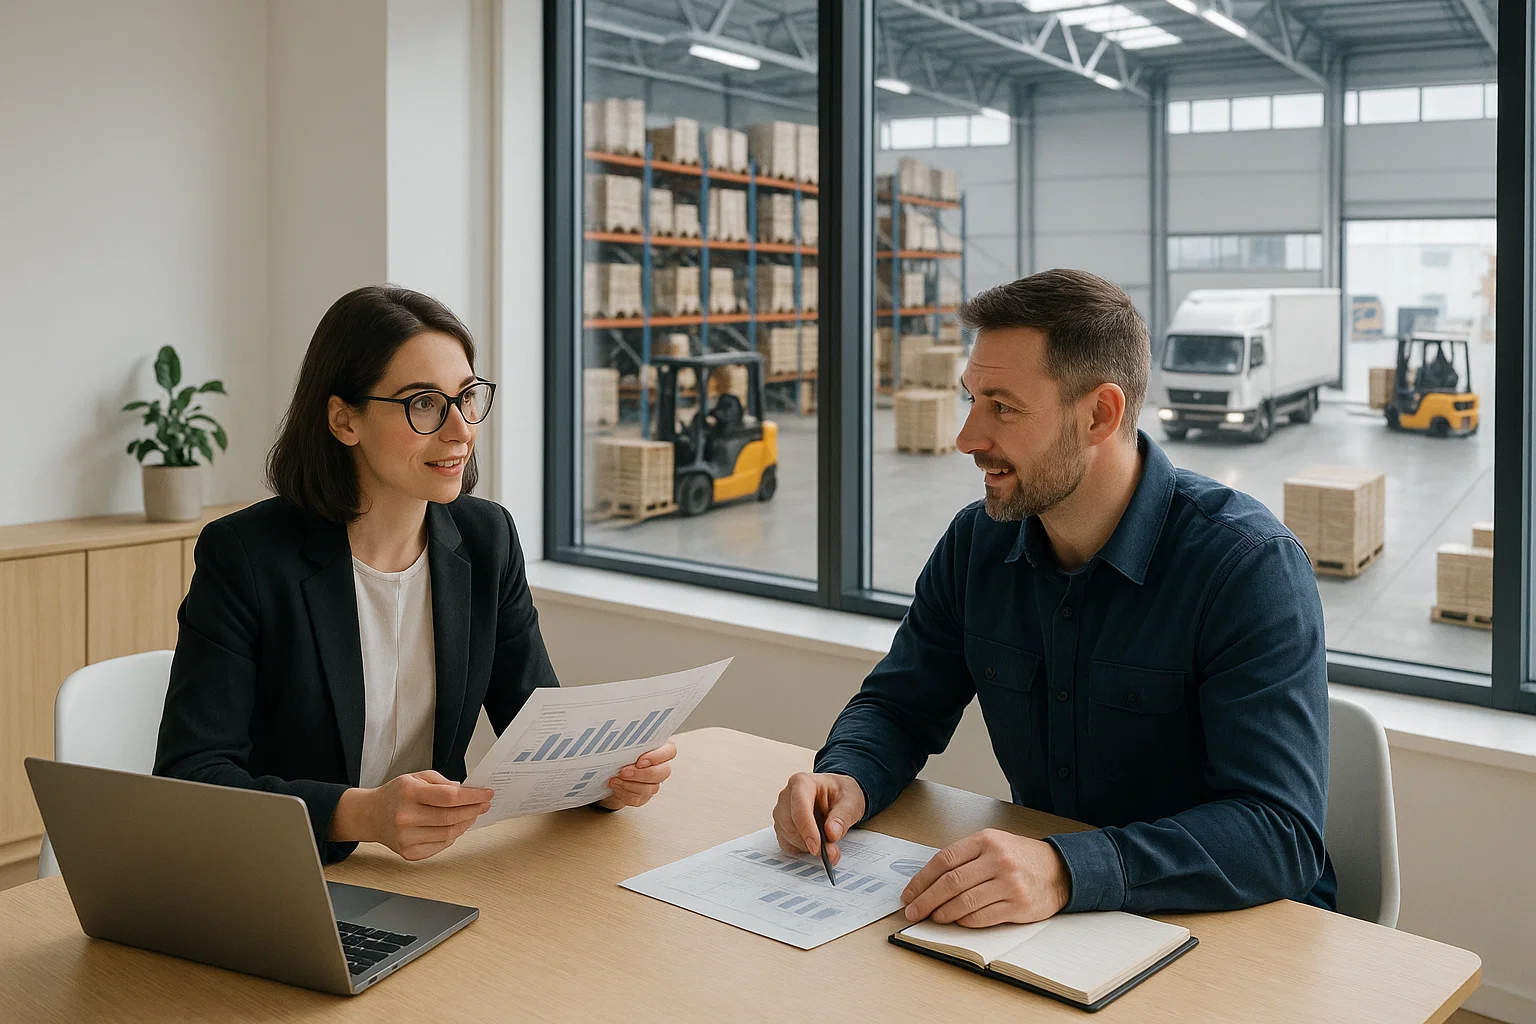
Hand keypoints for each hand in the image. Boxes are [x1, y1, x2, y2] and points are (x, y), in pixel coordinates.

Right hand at [331, 770, 492, 861]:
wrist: (369, 815)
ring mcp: (406, 837)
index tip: (486, 794)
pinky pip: (440, 845)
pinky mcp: (408, 853)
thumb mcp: (416, 777)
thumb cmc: (394, 795)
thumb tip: (465, 791)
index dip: (472, 796)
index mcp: (409, 793)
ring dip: (465, 823)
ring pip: (448, 833)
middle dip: (473, 810)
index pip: (449, 797)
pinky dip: (452, 836)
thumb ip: (441, 782)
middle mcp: (406, 816)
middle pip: (451, 817)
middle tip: (483, 804)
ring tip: (471, 814)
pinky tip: (455, 826)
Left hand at [597, 741, 675, 809]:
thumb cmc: (618, 754)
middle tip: (624, 771)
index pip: (670, 751)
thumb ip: (629, 740)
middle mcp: (659, 766)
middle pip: (663, 772)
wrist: (606, 771)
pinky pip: (638, 798)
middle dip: (642, 774)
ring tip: (616, 778)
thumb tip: (623, 735)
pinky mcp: (643, 796)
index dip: (657, 757)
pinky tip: (616, 785)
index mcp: (659, 749)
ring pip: (651, 788)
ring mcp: (653, 783)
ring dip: (630, 784)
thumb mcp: (623, 742)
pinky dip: (625, 793)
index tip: (640, 760)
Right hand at [771, 772, 866, 866]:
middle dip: (810, 842)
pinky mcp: (781, 826)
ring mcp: (781, 811)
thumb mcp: (850, 802)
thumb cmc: (840, 793)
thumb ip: (842, 817)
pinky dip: (801, 848)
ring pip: (787, 836)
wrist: (836, 794)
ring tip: (828, 844)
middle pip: (791, 824)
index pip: (800, 807)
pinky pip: (786, 843)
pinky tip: (815, 843)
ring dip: (807, 846)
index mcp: (802, 782)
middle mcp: (787, 795)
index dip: (807, 829)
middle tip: (832, 852)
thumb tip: (831, 834)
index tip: (817, 848)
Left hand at [901, 829, 1070, 926]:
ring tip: (934, 917)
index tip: (909, 893)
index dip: (922, 879)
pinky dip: (965, 921)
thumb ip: (965, 857)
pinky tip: (957, 921)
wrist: (1059, 870)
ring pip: (965, 902)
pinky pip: (982, 917)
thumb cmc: (1020, 858)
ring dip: (943, 913)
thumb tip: (929, 881)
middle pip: (951, 882)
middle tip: (913, 911)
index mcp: (986, 840)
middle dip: (926, 900)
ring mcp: (1009, 883)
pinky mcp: (1019, 905)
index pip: (944, 860)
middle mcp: (997, 859)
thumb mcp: (993, 845)